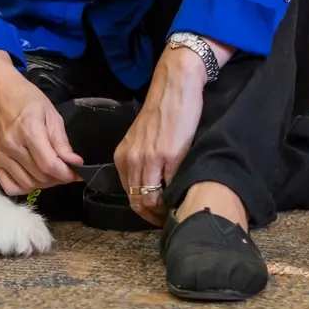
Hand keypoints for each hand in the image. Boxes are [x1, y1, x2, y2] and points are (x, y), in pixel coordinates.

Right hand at [0, 51, 82, 194]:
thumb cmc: (26, 99)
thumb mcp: (50, 113)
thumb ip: (61, 141)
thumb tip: (75, 163)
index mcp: (29, 130)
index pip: (50, 165)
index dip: (67, 173)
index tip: (76, 172)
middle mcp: (12, 145)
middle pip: (40, 176)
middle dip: (58, 177)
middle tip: (64, 169)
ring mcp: (0, 155)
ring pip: (27, 184)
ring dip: (43, 183)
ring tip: (49, 172)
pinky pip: (10, 187)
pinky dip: (24, 187)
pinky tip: (31, 177)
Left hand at [114, 48, 206, 224]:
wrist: (174, 89)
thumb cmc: (161, 114)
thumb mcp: (142, 140)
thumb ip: (141, 162)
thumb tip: (150, 190)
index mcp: (123, 157)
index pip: (130, 196)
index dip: (145, 210)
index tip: (159, 215)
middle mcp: (132, 159)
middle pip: (138, 202)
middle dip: (153, 216)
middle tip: (169, 219)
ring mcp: (150, 159)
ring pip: (151, 200)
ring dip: (164, 211)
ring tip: (177, 212)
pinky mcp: (170, 156)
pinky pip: (171, 187)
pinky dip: (177, 197)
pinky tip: (185, 197)